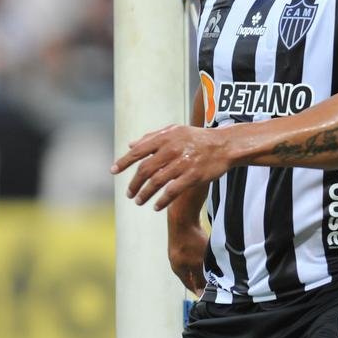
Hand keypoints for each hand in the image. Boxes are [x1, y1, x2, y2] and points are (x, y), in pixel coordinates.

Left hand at [111, 124, 230, 210]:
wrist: (224, 145)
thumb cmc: (198, 138)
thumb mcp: (176, 130)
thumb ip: (152, 137)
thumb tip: (131, 144)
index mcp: (166, 137)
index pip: (139, 151)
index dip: (124, 161)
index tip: (113, 171)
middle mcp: (172, 149)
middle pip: (145, 170)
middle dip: (134, 183)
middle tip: (128, 194)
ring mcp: (183, 163)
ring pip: (156, 182)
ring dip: (145, 194)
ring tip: (138, 202)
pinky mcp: (193, 176)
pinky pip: (172, 191)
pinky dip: (162, 200)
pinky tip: (156, 207)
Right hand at [169, 220, 209, 296]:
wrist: (182, 217)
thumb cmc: (190, 242)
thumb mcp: (197, 262)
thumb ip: (199, 277)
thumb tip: (201, 291)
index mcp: (178, 269)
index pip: (190, 284)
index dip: (199, 290)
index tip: (208, 295)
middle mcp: (176, 260)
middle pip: (190, 273)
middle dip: (201, 278)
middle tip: (214, 282)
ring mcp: (178, 249)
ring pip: (192, 262)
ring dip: (201, 266)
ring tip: (213, 268)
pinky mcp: (183, 240)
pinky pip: (193, 252)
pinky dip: (200, 255)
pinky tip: (208, 253)